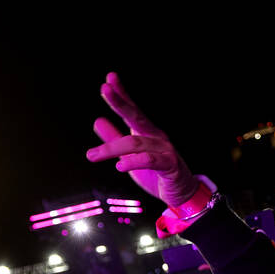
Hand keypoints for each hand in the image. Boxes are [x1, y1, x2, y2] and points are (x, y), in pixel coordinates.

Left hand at [85, 73, 199, 208]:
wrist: (182, 194)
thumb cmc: (157, 174)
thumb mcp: (130, 156)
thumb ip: (114, 139)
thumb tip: (98, 121)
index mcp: (146, 132)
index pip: (132, 110)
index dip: (122, 94)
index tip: (110, 79)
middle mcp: (156, 136)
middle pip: (136, 116)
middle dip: (120, 102)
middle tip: (105, 89)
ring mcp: (165, 149)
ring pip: (135, 143)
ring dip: (111, 149)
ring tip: (93, 155)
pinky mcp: (170, 165)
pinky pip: (150, 160)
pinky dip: (133, 162)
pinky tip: (119, 166)